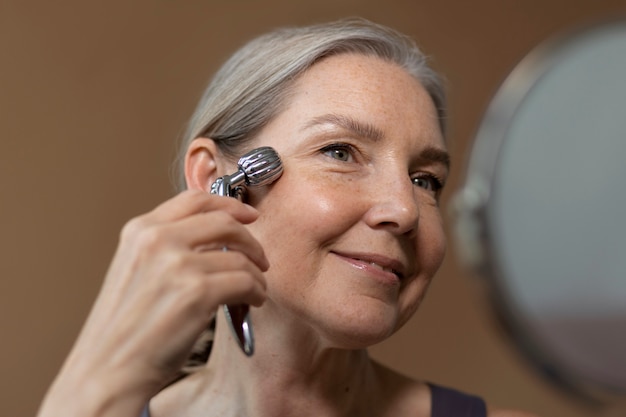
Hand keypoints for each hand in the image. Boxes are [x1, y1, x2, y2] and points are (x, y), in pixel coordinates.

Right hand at [38, 190, 267, 415]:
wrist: (107, 370)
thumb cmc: (125, 328)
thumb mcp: (136, 269)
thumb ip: (167, 246)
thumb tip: (216, 237)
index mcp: (140, 231)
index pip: (195, 199)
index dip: (230, 204)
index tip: (248, 214)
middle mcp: (157, 240)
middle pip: (224, 221)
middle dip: (250, 239)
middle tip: (259, 257)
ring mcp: (177, 265)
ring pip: (240, 257)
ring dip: (256, 274)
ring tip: (255, 288)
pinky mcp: (196, 293)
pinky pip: (245, 282)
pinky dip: (256, 291)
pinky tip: (252, 301)